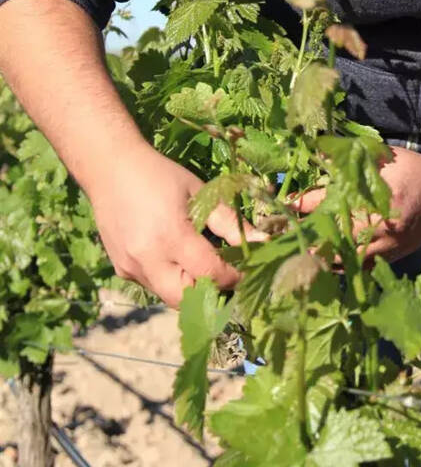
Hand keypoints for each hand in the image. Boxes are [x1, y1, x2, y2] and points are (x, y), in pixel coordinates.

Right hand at [87, 141, 265, 307]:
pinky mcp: (120, 269)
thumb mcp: (200, 193)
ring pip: (168, 295)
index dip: (233, 276)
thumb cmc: (160, 176)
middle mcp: (147, 258)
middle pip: (187, 298)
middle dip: (210, 292)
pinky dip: (170, 279)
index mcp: (170, 236)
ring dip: (190, 287)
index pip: (210, 273)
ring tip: (202, 265)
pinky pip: (152, 285)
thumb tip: (264, 242)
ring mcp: (130, 267)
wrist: (110, 168)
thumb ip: (230, 223)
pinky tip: (175, 257)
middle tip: (226, 275)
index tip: (246, 269)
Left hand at [292, 146, 420, 263]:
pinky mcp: (388, 260)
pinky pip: (355, 268)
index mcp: (374, 197)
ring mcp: (384, 248)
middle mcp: (378, 227)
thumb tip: (315, 152)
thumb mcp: (382, 155)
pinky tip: (321, 260)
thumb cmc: (413, 171)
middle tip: (279, 234)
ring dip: (316, 255)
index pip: (326, 203)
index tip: (282, 205)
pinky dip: (337, 265)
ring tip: (293, 249)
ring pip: (339, 259)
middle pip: (327, 237)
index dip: (300, 204)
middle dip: (303, 236)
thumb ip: (349, 155)